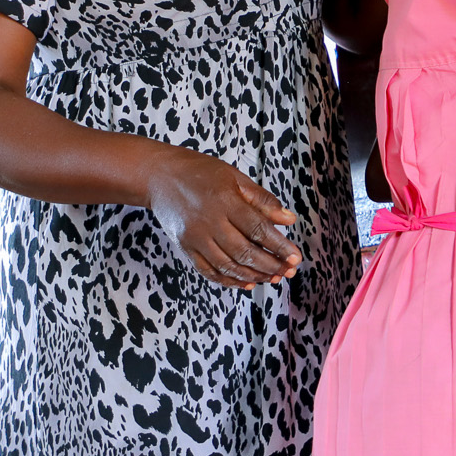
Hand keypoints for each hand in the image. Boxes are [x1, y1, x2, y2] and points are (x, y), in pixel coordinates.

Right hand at [145, 148, 302, 287]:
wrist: (159, 176)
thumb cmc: (201, 172)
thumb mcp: (235, 178)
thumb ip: (262, 200)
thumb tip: (289, 220)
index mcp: (225, 201)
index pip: (258, 229)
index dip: (279, 246)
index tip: (296, 257)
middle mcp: (209, 222)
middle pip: (244, 252)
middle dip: (270, 265)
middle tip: (289, 271)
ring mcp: (195, 238)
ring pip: (227, 265)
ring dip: (253, 276)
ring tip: (273, 278)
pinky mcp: (185, 248)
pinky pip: (208, 271)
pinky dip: (228, 280)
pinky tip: (246, 283)